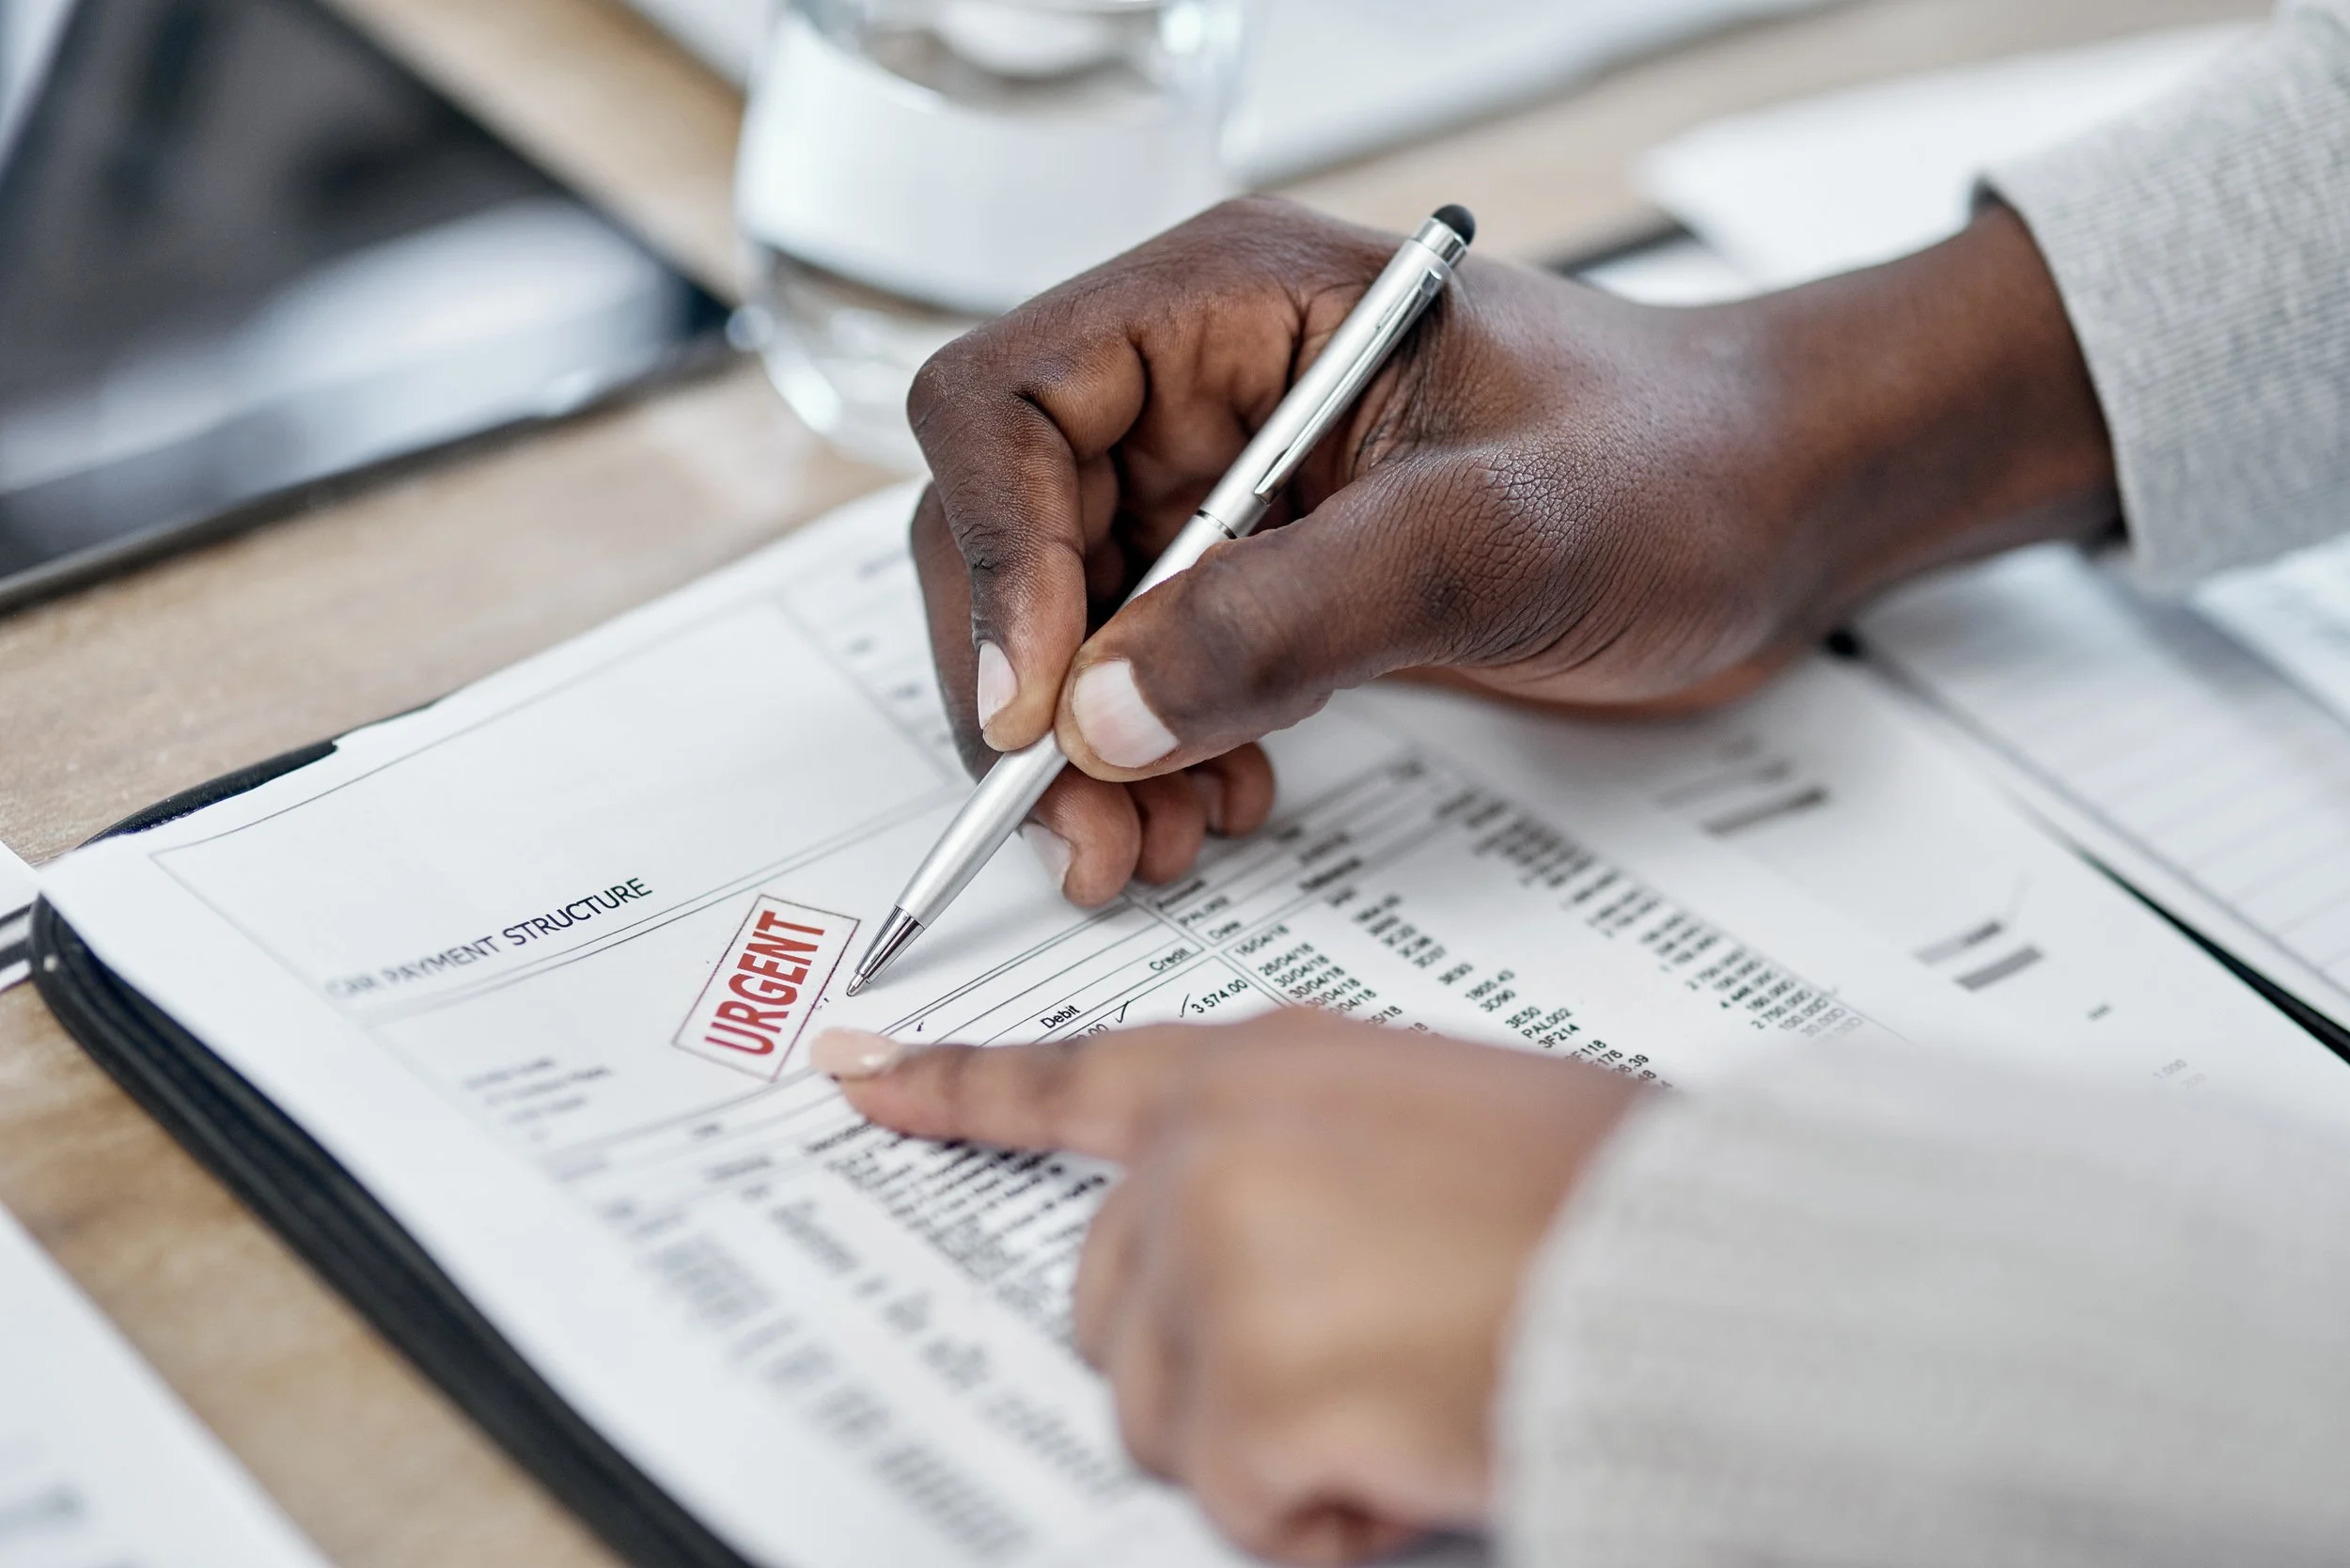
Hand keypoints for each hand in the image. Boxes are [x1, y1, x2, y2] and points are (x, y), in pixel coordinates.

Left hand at [814, 1013, 1647, 1564]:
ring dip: (1280, 1441)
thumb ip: (1298, 1151)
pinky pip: (1245, 1508)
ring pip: (1168, 1419)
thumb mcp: (1427, 1115)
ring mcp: (1214, 1260)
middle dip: (1213, 1361)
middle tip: (1363, 1343)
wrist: (1711, 1265)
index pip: (1069, 1077)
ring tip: (1411, 1378)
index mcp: (1262, 1067)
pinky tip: (1420, 1435)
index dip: (954, 1087)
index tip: (855, 1071)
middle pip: (1111, 1305)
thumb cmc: (1600, 1194)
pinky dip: (1330, 1514)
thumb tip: (1228, 1248)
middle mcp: (1211, 1148)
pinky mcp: (1241, 1382)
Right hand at [910, 195, 2112, 901]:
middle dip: (1026, 690)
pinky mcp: (1260, 576)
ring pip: (1065, 624)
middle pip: (1007, 530)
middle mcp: (1201, 388)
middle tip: (1078, 824)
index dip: (995, 557)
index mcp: (1232, 304)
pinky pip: (1144, 673)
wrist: (1777, 511)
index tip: (1039, 706)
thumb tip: (1102, 714)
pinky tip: (1215, 807)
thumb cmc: (1678, 462)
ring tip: (1147, 845)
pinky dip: (1151, 757)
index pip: (1009, 405)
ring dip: (1082, 750)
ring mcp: (1223, 487)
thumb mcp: (1499, 533)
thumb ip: (1296, 613)